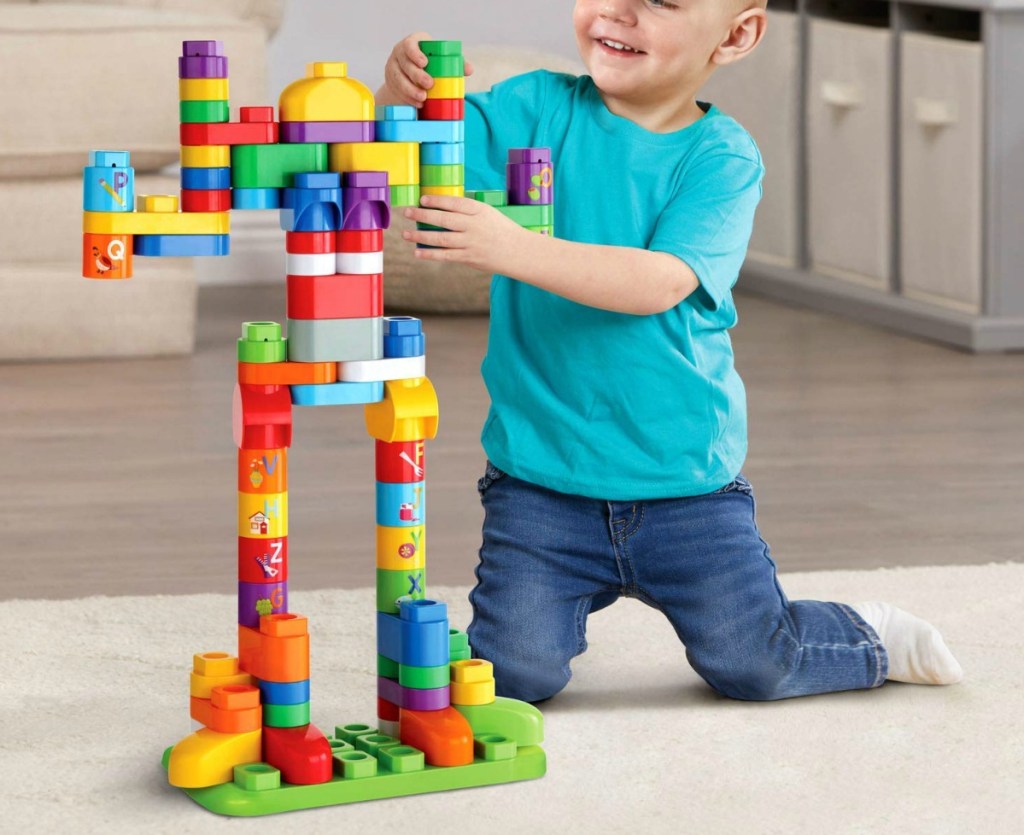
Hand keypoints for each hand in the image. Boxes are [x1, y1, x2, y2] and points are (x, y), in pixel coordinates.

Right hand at [383, 32, 473, 107]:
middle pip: (405, 63)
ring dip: (411, 90)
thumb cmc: (431, 65)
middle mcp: (399, 53)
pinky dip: (408, 98)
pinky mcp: (391, 82)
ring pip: (398, 78)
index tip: (425, 63)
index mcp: (413, 43)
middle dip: (417, 75)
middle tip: (430, 84)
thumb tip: (469, 70)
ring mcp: (393, 67)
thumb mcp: (441, 61)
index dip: (415, 53)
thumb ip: (456, 63)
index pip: (409, 44)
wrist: (412, 76)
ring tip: (423, 98)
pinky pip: (397, 90)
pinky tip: (417, 104)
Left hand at [403, 195, 525, 272]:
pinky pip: (446, 256)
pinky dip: (430, 254)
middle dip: (423, 215)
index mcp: (480, 211)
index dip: (437, 200)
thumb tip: (441, 208)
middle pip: (444, 220)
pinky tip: (417, 252)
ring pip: (442, 239)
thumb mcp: (488, 213)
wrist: (519, 251)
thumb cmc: (501, 230)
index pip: (455, 203)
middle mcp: (474, 226)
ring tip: (406, 234)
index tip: (422, 198)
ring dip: (421, 236)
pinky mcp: (470, 258)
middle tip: (407, 212)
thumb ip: (467, 211)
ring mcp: (472, 243)